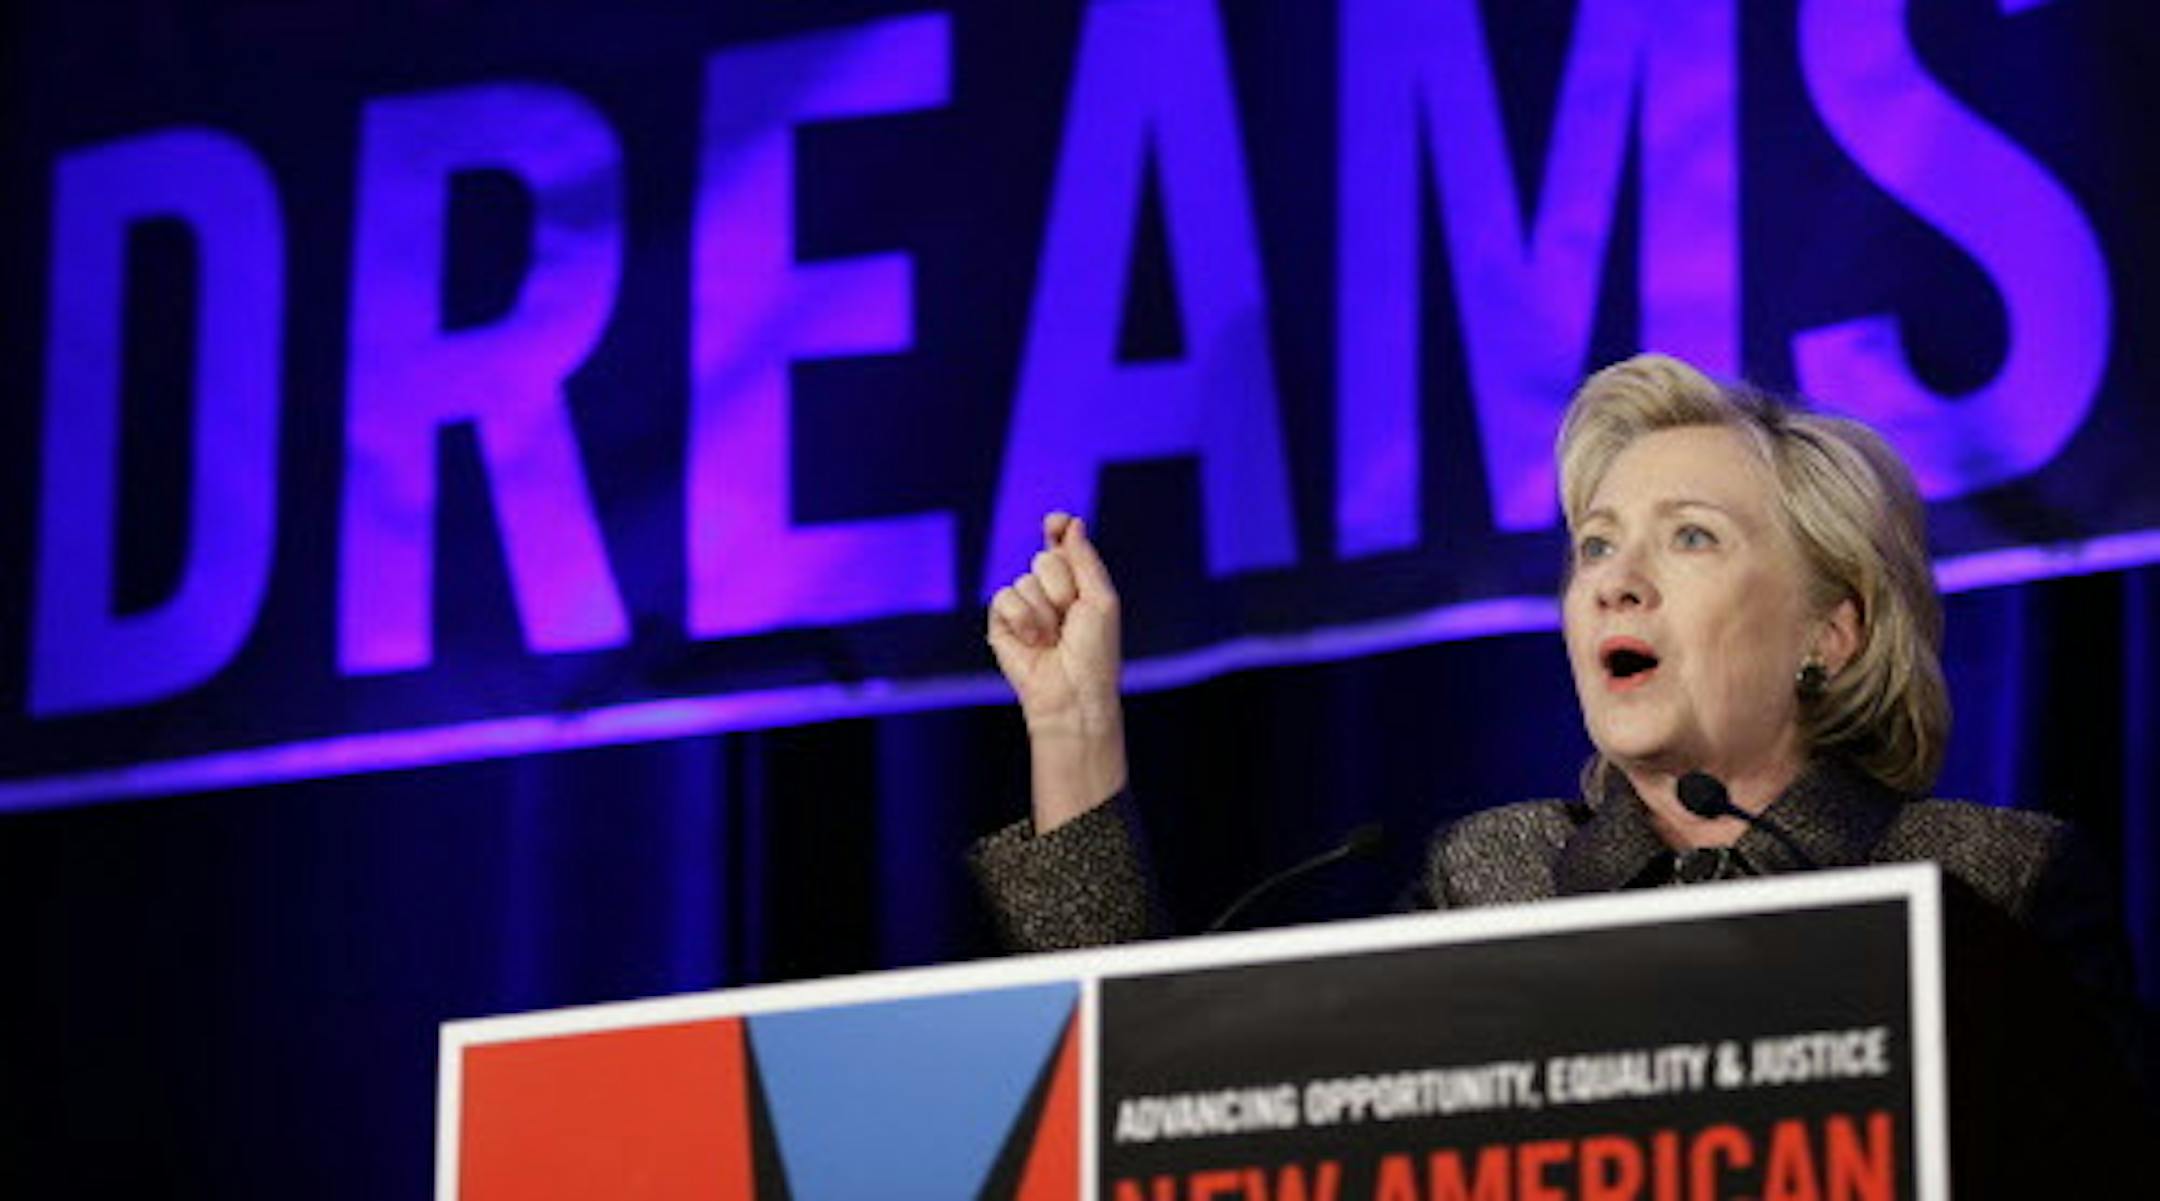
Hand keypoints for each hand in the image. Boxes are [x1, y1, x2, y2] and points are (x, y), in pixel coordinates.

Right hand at [988, 511, 1127, 831]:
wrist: (1072, 693)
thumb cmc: (1095, 653)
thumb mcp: (1101, 600)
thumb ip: (1085, 559)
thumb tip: (1071, 521)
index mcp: (1076, 582)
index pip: (1061, 542)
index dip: (1057, 528)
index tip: (1055, 522)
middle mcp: (1047, 590)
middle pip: (1045, 558)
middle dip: (1062, 587)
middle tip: (1071, 619)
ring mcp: (1023, 605)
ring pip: (1025, 579)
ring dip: (1045, 612)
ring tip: (1053, 639)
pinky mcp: (1000, 621)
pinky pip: (1004, 597)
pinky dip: (1023, 620)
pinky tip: (1033, 642)